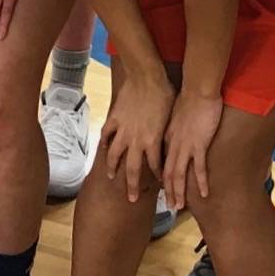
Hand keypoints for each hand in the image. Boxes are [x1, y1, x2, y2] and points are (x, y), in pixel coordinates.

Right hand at [101, 70, 172, 202]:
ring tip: (111, 177)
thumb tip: (170, 141)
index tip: (160, 184)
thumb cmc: (165, 94)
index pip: (156, 166)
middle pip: (132, 169)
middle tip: (130, 198)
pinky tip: (102, 149)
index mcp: (154, 140)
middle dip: (132, 186)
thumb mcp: (171, 117)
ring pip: (114, 155)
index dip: (158, 177)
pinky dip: (104, 142)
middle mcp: (137, 140)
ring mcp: (123, 130)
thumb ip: (167, 132)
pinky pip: (106, 134)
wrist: (147, 77)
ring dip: (112, 168)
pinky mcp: (114, 119)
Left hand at [161, 90, 222, 210]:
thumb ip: (175, 126)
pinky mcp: (199, 144)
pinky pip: (199, 168)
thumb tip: (176, 132)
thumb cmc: (189, 97)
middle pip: (167, 172)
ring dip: (178, 192)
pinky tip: (203, 194)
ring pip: (178, 174)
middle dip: (167, 191)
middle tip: (168, 206)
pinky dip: (200, 182)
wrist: (197, 88)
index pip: (162, 162)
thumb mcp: (175, 114)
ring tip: (178, 206)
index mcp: (167, 137)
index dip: (161, 177)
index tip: (163, 189)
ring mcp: (185, 145)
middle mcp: (173, 144)